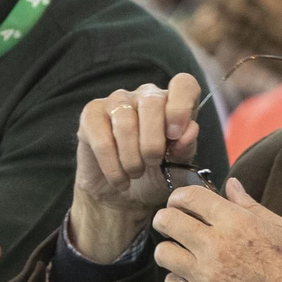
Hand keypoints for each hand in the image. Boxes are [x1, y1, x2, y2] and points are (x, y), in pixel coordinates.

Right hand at [68, 75, 202, 262]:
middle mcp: (146, 95)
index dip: (181, 106)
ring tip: (135, 174)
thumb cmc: (154, 176)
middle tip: (153, 164)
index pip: (183, 84)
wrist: (122, 197)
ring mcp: (117, 101)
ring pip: (126, 122)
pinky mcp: (91, 114)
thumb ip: (186, 148)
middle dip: (153, 142)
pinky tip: (119, 180)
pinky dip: (113, 167)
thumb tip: (190, 130)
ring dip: (132, 158)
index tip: (175, 135)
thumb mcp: (177, 167)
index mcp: (173, 103)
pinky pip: (103, 139)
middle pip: (152, 102)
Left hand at [152, 178, 281, 281]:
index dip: (180, 196)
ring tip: (183, 253)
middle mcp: (216, 247)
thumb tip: (231, 185)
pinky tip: (190, 279)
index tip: (180, 202)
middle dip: (167, 218)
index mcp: (236, 223)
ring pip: (163, 254)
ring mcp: (207, 278)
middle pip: (167, 221)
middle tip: (174, 224)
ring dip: (170, 250)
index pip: (189, 197)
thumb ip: (249, 206)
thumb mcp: (281, 227)